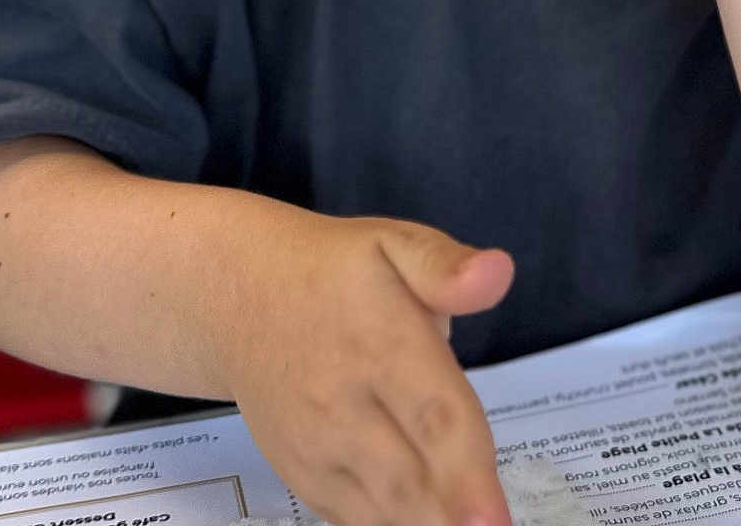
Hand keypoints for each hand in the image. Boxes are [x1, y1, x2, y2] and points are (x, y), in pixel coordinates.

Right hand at [224, 208, 515, 525]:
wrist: (241, 297)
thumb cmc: (337, 271)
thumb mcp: (393, 244)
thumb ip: (445, 266)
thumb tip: (499, 273)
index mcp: (382, 342)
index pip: (434, 416)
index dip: (467, 474)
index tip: (495, 519)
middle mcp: (345, 406)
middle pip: (408, 481)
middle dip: (453, 519)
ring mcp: (317, 450)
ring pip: (380, 512)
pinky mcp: (303, 476)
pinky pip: (351, 519)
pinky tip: (426, 522)